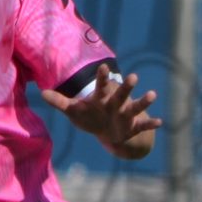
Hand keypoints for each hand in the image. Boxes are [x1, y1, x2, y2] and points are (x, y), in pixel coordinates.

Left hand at [40, 64, 160, 151]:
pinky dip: (151, 124)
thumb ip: (60, 102)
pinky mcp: (133, 126)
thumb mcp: (74, 111)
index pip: (101, 85)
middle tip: (133, 77)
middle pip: (121, 93)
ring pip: (135, 106)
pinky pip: (143, 125)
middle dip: (127, 87)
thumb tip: (41, 93)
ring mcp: (126, 114)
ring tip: (153, 94)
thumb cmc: (90, 117)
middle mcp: (115, 103)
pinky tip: (160, 122)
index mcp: (101, 98)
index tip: (104, 67)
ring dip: (144, 101)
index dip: (102, 77)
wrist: (108, 134)